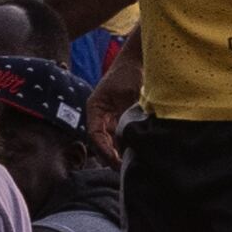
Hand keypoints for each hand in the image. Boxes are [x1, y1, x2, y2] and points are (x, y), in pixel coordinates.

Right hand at [86, 50, 138, 164]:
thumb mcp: (127, 93)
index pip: (94, 134)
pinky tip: (136, 153)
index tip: (116, 160)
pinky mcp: (121, 120)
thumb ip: (126, 114)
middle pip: (101, 142)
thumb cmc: (128, 73)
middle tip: (124, 169)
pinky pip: (121, 137)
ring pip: (111, 142)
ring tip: (131, 164)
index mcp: (94, 109)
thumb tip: (129, 136)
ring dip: (119, 153)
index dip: (104, 150)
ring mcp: (110, 119)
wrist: (136, 62)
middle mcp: (100, 117)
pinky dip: (127, 146)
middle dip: (111, 156)